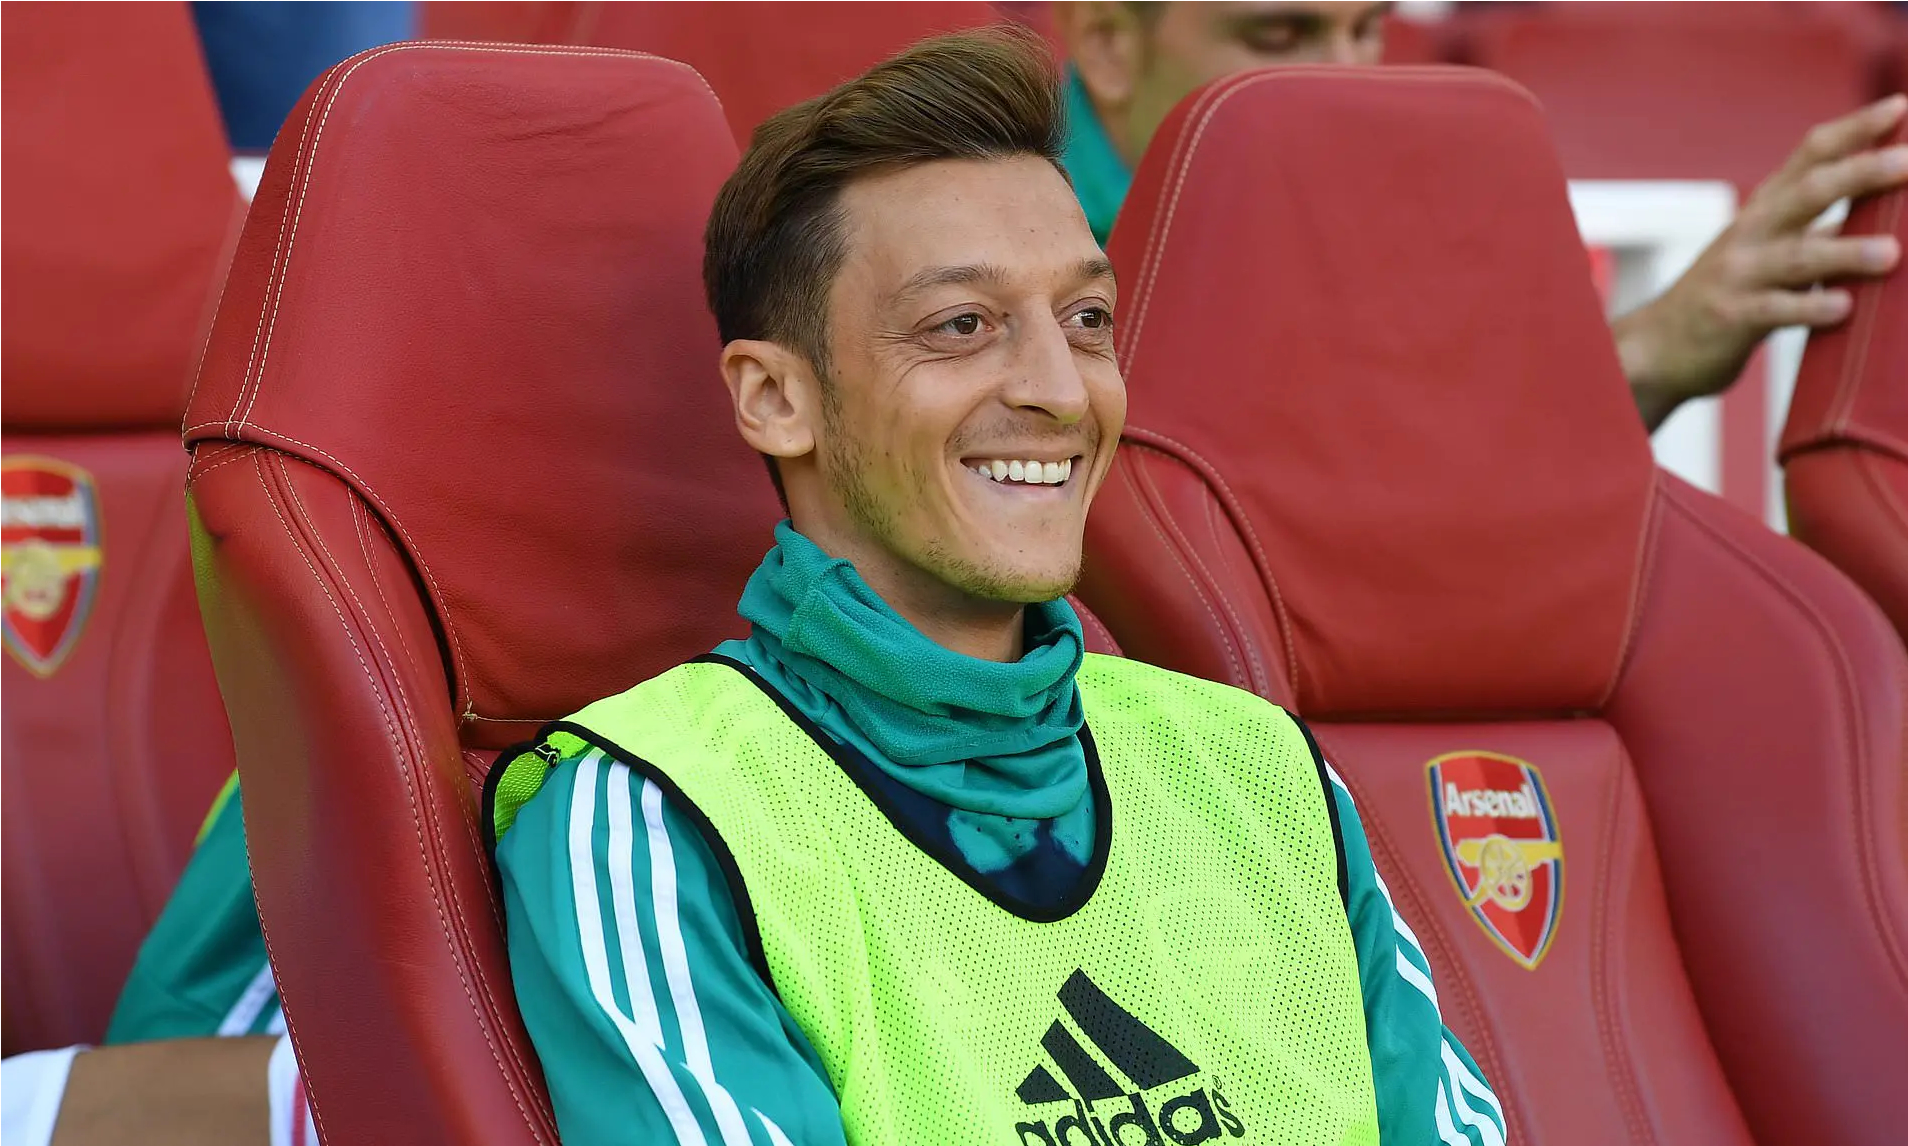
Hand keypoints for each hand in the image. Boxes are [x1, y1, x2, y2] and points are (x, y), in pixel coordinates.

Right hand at [1614, 94, 1907, 430]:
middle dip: (1860, 174)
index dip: (1856, 128)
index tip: (1901, 106)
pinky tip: (1843, 308)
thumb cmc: (1730, 295)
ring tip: (1890, 253)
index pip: (1812, 154)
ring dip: (1845, 253)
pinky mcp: (1730, 318)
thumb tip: (1886, 209)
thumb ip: (1816, 230)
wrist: (1658, 347)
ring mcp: (1738, 275)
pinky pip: (1774, 311)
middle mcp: (1750, 233)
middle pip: (1808, 193)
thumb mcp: (1768, 250)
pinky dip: (1810, 308)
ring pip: (1797, 257)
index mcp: (1765, 209)